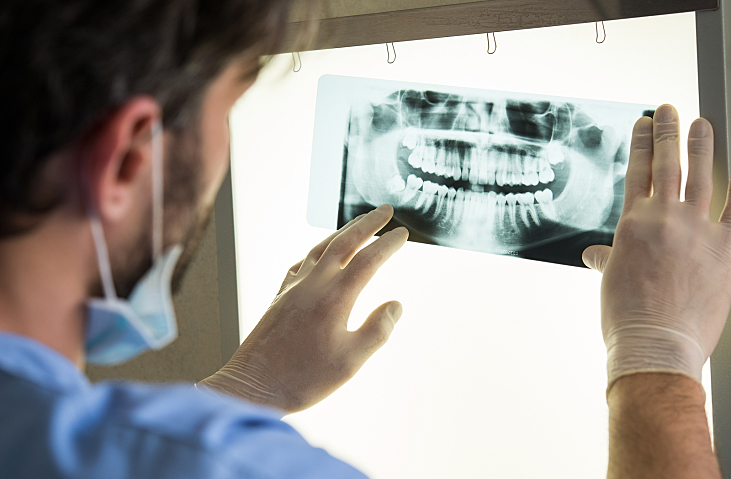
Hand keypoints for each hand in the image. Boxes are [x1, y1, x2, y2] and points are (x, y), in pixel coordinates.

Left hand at [199, 205, 408, 412]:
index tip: (402, 234)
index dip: (388, 245)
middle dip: (367, 223)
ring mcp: (293, 288)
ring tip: (359, 223)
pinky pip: (301, 262)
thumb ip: (377, 330)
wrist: (254, 386)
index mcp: (335, 297)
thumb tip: (395, 305)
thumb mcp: (351, 361)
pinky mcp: (279, 296)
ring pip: (321, 248)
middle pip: (344, 242)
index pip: (368, 260)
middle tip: (385, 210)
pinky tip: (321, 254)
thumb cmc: (304, 378)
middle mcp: (313, 284)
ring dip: (343, 231)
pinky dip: (317, 251)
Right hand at [582, 104, 730, 391]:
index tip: (644, 124)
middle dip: (668, 132)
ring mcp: (697, 231)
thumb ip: (608, 259)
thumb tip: (594, 255)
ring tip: (701, 124)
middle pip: (667, 164)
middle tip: (670, 109)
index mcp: (632, 224)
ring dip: (702, 147)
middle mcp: (664, 219)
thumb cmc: (627, 317)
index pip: (636, 172)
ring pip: (702, 177)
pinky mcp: (725, 250)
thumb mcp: (611, 281)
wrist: (654, 345)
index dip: (641, 144)